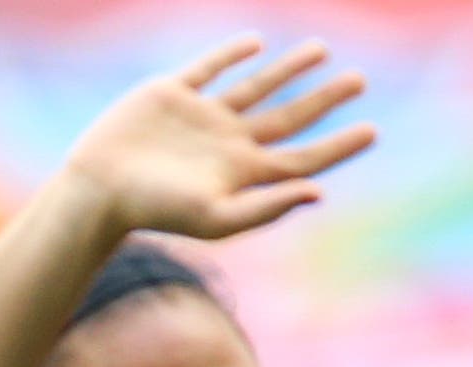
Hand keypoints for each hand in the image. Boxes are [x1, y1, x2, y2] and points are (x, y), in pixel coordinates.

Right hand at [62, 38, 372, 241]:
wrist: (100, 189)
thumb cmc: (158, 211)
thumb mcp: (218, 217)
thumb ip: (268, 206)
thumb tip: (318, 192)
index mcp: (247, 173)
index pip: (305, 157)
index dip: (340, 146)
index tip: (372, 131)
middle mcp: (232, 142)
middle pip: (291, 117)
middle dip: (326, 99)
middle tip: (360, 80)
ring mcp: (204, 116)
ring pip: (257, 86)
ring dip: (289, 69)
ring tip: (322, 50)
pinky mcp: (171, 93)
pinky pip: (209, 68)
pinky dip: (232, 54)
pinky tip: (258, 43)